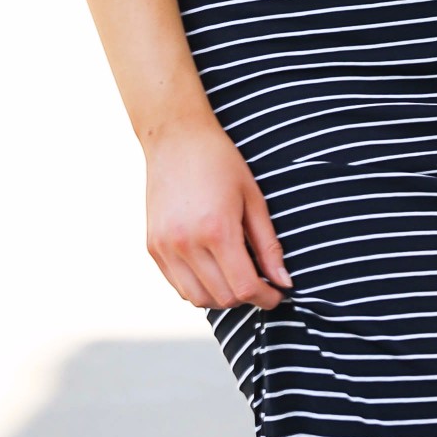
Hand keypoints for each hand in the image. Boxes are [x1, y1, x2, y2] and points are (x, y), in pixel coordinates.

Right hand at [145, 115, 290, 310]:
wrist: (176, 138)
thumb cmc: (220, 162)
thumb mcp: (254, 199)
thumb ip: (268, 245)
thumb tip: (284, 282)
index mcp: (216, 230)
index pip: (244, 288)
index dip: (266, 298)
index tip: (277, 293)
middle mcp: (187, 243)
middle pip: (223, 298)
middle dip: (247, 298)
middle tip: (261, 284)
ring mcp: (165, 247)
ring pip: (197, 299)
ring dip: (222, 297)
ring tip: (236, 277)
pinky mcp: (153, 246)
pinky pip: (178, 285)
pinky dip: (199, 288)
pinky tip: (213, 270)